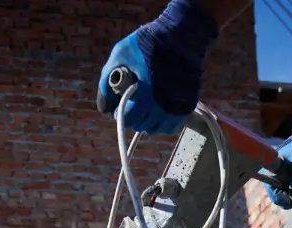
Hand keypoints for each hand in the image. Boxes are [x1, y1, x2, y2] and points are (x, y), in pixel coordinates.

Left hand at [96, 0, 217, 134]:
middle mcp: (163, 103)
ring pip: (157, 129)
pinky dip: (163, 123)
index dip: (119, 114)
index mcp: (145, 92)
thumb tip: (104, 107)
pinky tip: (157, 112)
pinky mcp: (187, 104)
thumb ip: (107, 79)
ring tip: (144, 109)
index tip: (118, 108)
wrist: (183, 34)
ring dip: (148, 122)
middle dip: (133, 118)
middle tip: (131, 105)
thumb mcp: (121, 54)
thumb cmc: (149, 41)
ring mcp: (177, 105)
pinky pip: (172, 126)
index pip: (129, 119)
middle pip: (142, 126)